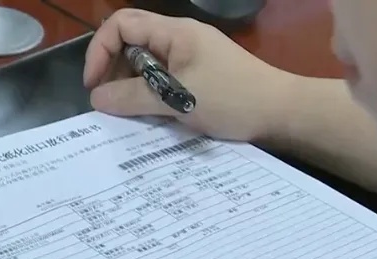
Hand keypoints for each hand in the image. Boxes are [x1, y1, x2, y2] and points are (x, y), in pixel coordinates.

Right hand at [83, 9, 298, 141]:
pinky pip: (162, 78)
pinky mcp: (198, 74)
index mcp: (175, 32)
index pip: (122, 25)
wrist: (283, 111)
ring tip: (128, 112)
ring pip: (145, 63)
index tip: (94, 84)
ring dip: (130, 85)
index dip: (100, 50)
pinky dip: (149, 94)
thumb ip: (133, 99)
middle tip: (108, 103)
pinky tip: (150, 115)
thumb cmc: (233, 99)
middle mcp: (180, 38)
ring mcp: (190, 56)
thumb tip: (96, 100)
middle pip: (130, 42)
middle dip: (112, 70)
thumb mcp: (178, 101)